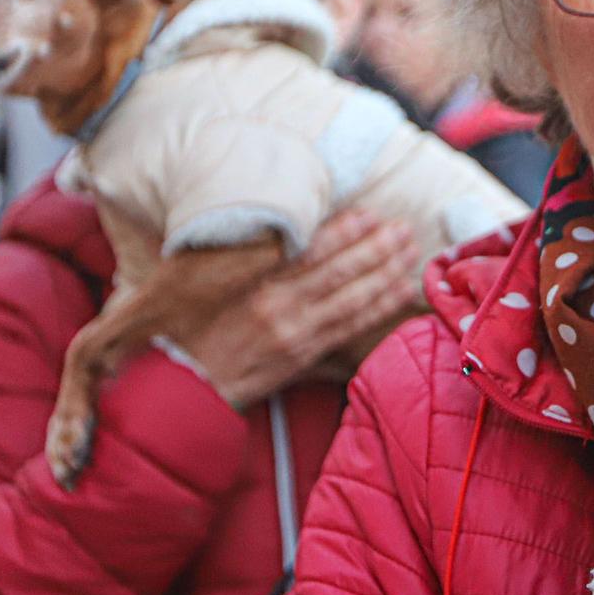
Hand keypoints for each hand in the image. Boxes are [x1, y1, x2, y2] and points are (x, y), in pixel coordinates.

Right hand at [173, 210, 421, 408]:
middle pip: (338, 271)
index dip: (343, 231)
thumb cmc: (185, 327)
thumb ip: (236, 254)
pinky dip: (378, 308)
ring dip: (385, 273)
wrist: (181, 381)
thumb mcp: (195, 279)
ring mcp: (294, 332)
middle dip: (375, 247)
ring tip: (411, 251)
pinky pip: (348, 328)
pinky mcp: (302, 355)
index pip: (308, 250)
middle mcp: (278, 305)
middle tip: (403, 227)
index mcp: (253, 281)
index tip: (370, 214)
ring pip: (350, 298)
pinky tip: (400, 291)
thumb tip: (268, 226)